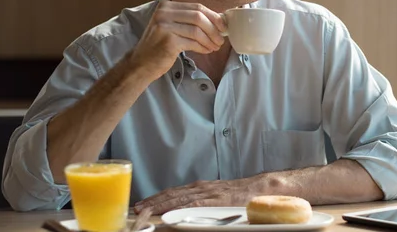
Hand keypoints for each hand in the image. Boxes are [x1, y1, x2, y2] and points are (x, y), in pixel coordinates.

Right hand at [129, 1, 226, 80]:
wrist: (141, 63)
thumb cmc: (160, 45)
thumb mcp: (171, 26)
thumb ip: (188, 20)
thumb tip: (217, 20)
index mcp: (167, 6)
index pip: (197, 7)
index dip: (213, 16)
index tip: (223, 26)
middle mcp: (164, 13)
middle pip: (199, 17)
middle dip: (214, 29)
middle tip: (220, 39)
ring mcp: (165, 26)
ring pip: (197, 30)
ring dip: (210, 40)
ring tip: (214, 47)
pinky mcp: (168, 41)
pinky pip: (193, 42)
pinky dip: (203, 47)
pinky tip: (206, 51)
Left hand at [134, 176, 266, 214]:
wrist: (258, 187)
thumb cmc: (239, 193)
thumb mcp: (216, 195)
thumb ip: (202, 200)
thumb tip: (186, 208)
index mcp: (200, 187)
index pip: (173, 191)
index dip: (157, 197)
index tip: (143, 203)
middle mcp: (201, 187)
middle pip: (172, 194)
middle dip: (154, 201)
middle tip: (138, 207)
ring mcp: (208, 193)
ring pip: (180, 198)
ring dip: (162, 204)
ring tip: (147, 209)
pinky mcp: (216, 200)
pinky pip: (196, 204)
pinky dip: (182, 207)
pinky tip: (172, 211)